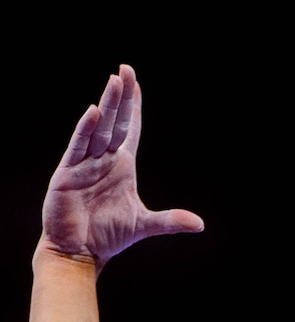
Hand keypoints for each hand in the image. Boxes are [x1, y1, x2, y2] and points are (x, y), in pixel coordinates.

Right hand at [39, 64, 203, 268]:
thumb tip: (200, 224)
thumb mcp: (144, 224)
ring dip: (107, 106)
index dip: (134, 108)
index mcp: (122, 166)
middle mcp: (103, 160)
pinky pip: (79, 147)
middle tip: (126, 70)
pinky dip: (86, 130)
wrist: (80, 252)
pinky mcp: (68, 174)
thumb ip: (170, 221)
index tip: (137, 84)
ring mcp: (84, 164)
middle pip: (115, 122)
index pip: (130, 130)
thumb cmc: (107, 236)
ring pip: (99, 129)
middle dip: (121, 97)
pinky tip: (93, 112)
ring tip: (115, 81)